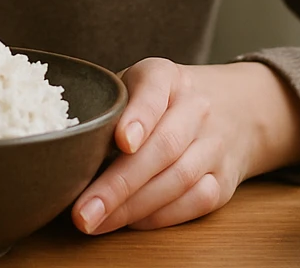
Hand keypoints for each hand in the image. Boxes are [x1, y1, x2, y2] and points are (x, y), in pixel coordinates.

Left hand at [71, 58, 299, 233]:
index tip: (122, 142)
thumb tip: (65, 150)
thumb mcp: (136, 86)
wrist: (234, 108)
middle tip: (83, 210)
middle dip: (119, 184)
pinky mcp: (224, 179)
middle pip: (163, 147)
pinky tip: (129, 222)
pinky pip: (194, 203)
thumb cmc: (163, 101)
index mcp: (167, 77)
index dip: (139, 117)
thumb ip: (109, 110)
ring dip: (133, 208)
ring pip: (178, 180)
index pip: (155, 91)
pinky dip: (159, 217)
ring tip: (96, 222)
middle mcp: (197, 107)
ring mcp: (215, 144)